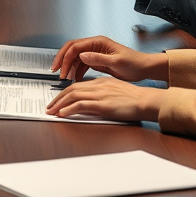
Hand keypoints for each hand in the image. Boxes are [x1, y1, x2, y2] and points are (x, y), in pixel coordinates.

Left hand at [45, 77, 164, 121]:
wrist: (146, 100)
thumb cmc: (135, 99)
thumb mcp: (115, 91)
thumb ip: (103, 94)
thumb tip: (92, 102)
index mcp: (100, 82)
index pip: (77, 86)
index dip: (65, 93)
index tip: (58, 100)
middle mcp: (97, 86)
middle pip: (71, 89)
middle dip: (57, 98)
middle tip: (49, 107)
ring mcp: (99, 94)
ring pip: (73, 96)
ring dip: (59, 104)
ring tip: (52, 111)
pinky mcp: (102, 104)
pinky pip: (80, 105)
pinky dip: (69, 109)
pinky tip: (63, 114)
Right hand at [51, 35, 167, 81]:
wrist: (144, 68)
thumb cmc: (134, 63)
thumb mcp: (116, 61)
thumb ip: (98, 58)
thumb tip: (81, 55)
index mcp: (98, 42)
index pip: (75, 46)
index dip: (65, 57)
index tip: (59, 68)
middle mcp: (95, 45)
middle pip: (72, 50)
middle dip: (62, 60)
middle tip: (56, 71)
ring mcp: (95, 53)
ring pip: (76, 58)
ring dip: (69, 67)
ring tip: (65, 78)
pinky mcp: (97, 61)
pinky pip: (82, 65)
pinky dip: (76, 72)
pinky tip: (74, 79)